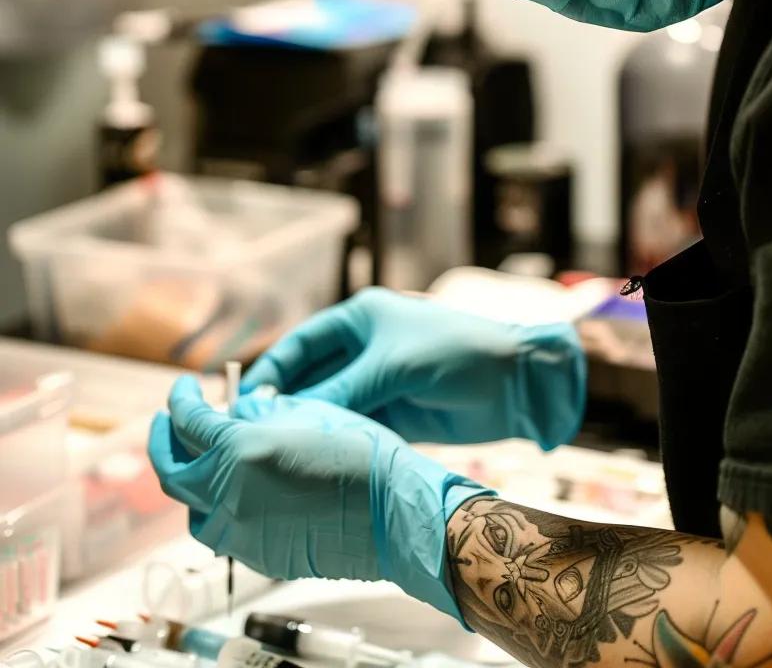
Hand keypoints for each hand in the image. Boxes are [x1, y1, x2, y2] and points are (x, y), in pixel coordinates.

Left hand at [147, 377, 490, 620]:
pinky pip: (223, 529)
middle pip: (171, 471)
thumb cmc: (362, 455)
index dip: (182, 400)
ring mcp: (240, 533)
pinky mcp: (257, 556)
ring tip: (205, 459)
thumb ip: (265, 411)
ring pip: (192, 508)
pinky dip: (220, 506)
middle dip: (164, 442)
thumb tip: (238, 412)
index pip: (189, 422)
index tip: (185, 389)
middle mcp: (228, 496)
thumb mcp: (312, 414)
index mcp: (240, 452)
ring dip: (190, 479)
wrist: (394, 514)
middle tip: (169, 422)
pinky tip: (240, 490)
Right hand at [241, 287, 585, 449]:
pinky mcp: (394, 414)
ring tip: (272, 454)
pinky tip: (311, 461)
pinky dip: (334, 442)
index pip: (302, 344)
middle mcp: (364, 350)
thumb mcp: (393, 365)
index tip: (243, 401)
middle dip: (283, 404)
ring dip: (306, 427)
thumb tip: (288, 414)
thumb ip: (342, 389)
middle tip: (250, 436)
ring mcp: (378, 383)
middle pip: (311, 378)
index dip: (272, 371)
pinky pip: (353, 427)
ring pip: (329, 407)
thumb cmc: (458, 352)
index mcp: (360, 320)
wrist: (516, 382)